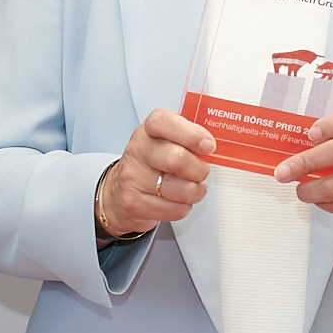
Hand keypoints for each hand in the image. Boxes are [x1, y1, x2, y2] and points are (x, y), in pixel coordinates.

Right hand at [99, 109, 214, 237]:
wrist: (119, 191)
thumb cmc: (151, 162)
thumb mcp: (166, 140)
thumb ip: (189, 135)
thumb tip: (213, 140)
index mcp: (149, 130)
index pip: (164, 122)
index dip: (191, 134)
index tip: (208, 145)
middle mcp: (137, 150)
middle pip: (178, 160)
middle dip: (199, 169)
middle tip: (201, 171)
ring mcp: (133, 177)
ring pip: (181, 189)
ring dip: (195, 191)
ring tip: (190, 187)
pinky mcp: (134, 203)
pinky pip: (175, 209)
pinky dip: (183, 207)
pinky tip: (176, 200)